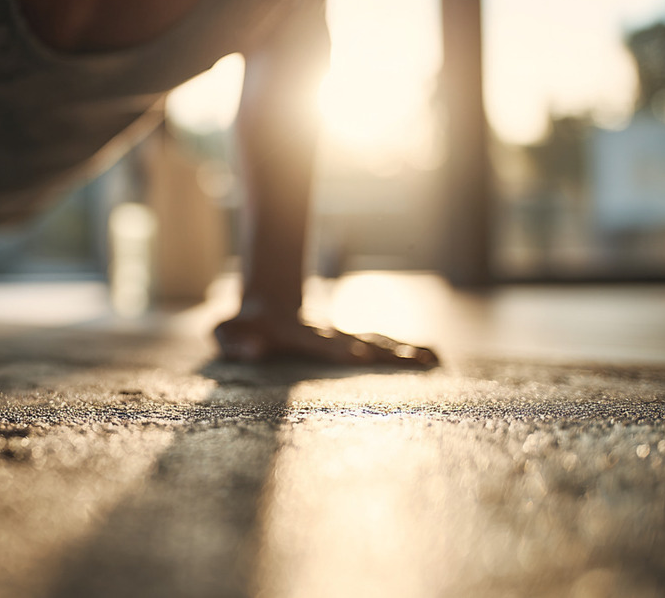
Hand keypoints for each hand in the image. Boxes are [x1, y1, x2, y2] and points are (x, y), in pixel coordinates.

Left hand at [215, 303, 436, 366]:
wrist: (266, 303)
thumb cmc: (244, 325)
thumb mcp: (228, 331)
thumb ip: (235, 340)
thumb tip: (253, 350)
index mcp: (301, 335)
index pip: (324, 344)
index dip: (341, 349)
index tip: (360, 355)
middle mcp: (329, 335)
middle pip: (363, 342)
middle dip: (389, 353)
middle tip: (418, 361)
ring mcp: (343, 337)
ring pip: (379, 342)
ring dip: (406, 352)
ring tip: (436, 361)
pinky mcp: (351, 342)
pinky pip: (383, 346)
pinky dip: (409, 351)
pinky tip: (435, 358)